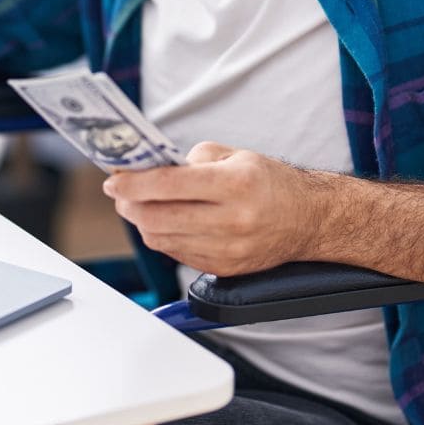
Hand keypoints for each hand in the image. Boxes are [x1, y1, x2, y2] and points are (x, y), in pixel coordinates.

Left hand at [102, 142, 335, 276]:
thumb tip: (155, 167)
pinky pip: (177, 254)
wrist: (309, 220)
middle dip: (129, 204)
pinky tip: (163, 223)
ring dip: (142, 222)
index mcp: (235, 184)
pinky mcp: (224, 268)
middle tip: (120, 191)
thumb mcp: (238, 155)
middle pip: (158, 217)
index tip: (114, 179)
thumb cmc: (272, 184)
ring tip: (138, 206)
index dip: (133, 183)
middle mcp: (232, 219)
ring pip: (162, 239)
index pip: (168, 185)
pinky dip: (163, 238)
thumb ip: (195, 158)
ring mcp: (228, 249)